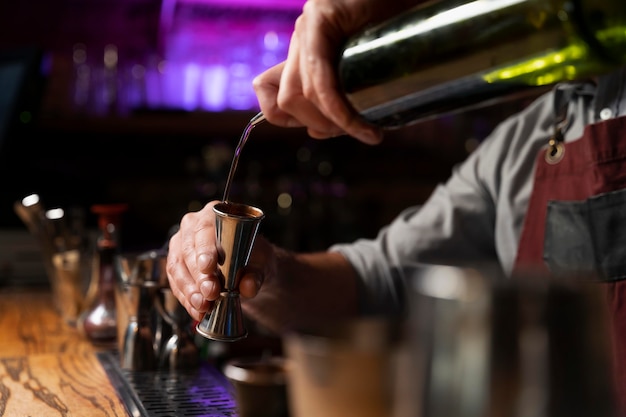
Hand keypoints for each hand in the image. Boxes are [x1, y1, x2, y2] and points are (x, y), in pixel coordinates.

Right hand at [166, 201, 270, 321]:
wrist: (249, 267)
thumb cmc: (254, 257)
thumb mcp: (263, 263)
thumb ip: (256, 275)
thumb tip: (248, 287)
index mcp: (214, 214)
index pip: (205, 229)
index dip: (205, 249)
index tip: (209, 268)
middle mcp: (192, 226)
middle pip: (188, 250)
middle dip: (199, 276)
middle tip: (210, 294)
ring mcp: (180, 244)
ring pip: (177, 268)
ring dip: (190, 290)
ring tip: (204, 306)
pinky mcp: (176, 265)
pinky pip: (175, 282)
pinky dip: (186, 298)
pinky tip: (197, 310)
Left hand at [253, 0, 417, 143]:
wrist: (419, 0)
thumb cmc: (399, 36)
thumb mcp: (360, 72)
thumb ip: (334, 96)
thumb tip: (316, 131)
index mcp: (302, 54)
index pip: (269, 97)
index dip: (293, 122)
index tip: (326, 131)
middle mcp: (299, 40)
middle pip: (287, 101)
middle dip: (321, 127)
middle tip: (359, 131)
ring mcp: (306, 26)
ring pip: (299, 94)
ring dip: (333, 123)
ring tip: (367, 129)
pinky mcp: (320, 17)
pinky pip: (320, 78)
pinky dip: (339, 110)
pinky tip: (364, 125)